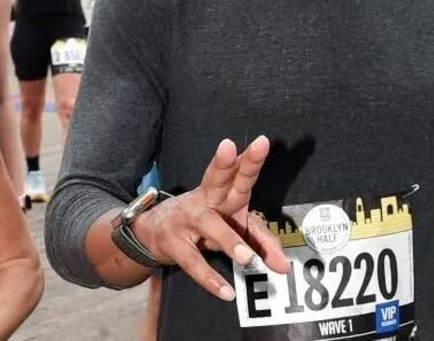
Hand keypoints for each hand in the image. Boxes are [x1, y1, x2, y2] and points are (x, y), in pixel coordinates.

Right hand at [129, 137, 289, 300]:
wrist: (151, 231)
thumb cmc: (201, 223)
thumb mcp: (230, 226)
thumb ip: (260, 242)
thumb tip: (283, 266)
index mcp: (221, 192)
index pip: (238, 174)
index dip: (249, 160)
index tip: (262, 142)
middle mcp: (204, 199)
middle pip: (220, 179)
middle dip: (235, 165)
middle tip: (254, 150)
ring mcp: (187, 219)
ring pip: (210, 226)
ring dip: (229, 241)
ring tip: (247, 258)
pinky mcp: (174, 243)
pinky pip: (193, 262)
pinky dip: (210, 278)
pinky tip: (226, 290)